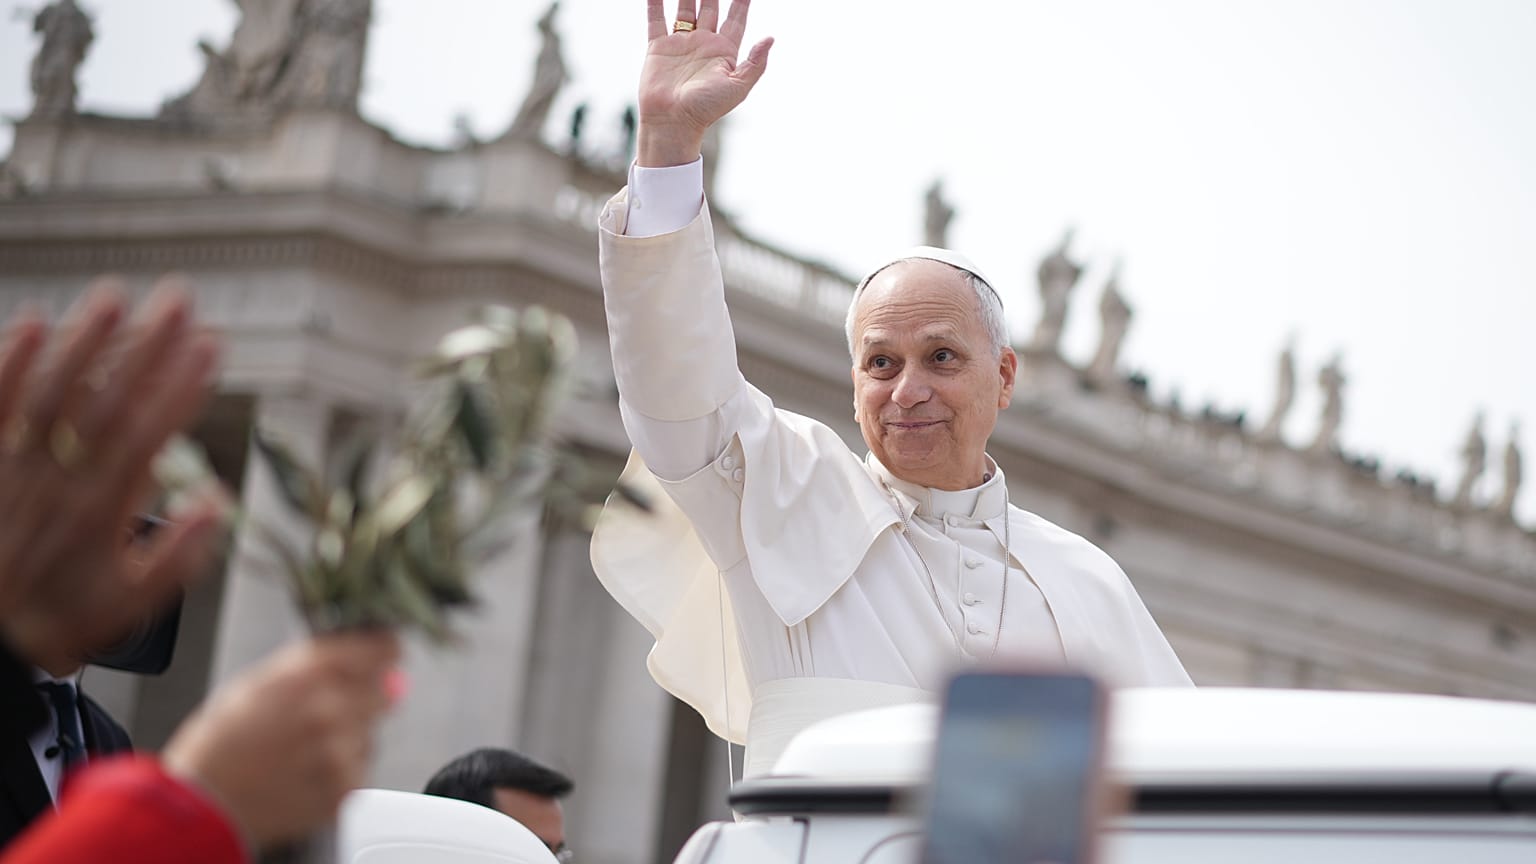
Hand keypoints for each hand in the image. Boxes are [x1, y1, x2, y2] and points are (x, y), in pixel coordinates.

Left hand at [0, 277, 227, 664]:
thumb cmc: (52, 622)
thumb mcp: (128, 609)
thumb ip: (177, 558)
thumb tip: (216, 503)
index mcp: (102, 513)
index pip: (150, 435)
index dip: (183, 387)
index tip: (211, 346)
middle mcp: (59, 481)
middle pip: (108, 400)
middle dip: (147, 346)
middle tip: (178, 300)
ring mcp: (14, 467)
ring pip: (52, 393)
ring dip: (84, 341)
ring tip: (115, 295)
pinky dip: (9, 363)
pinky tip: (30, 323)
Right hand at [162, 632, 401, 848]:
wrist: (201, 805)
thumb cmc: (220, 742)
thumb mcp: (259, 680)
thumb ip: (317, 662)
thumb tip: (365, 653)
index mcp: (308, 674)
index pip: (382, 649)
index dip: (382, 651)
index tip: (382, 655)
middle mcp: (330, 710)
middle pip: (381, 691)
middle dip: (360, 698)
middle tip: (322, 714)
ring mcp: (339, 753)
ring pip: (370, 733)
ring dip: (348, 737)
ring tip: (302, 749)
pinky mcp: (344, 789)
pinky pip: (360, 768)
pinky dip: (340, 770)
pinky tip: (304, 772)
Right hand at [638, 0, 772, 166]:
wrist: (672, 122)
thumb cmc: (706, 109)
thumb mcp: (737, 87)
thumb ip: (755, 63)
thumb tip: (771, 38)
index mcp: (724, 52)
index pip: (736, 18)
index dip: (741, 1)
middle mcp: (704, 44)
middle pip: (711, 7)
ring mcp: (681, 44)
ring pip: (685, 9)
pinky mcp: (659, 47)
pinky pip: (657, 19)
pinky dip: (655, 3)